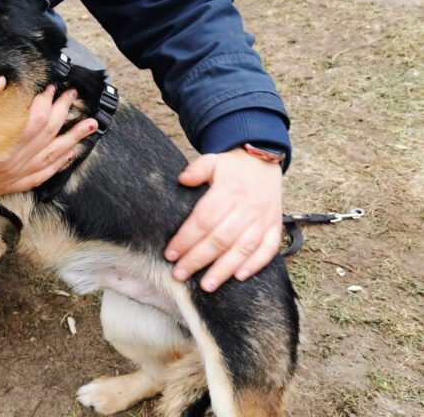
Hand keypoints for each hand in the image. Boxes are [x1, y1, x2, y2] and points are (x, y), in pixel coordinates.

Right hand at [0, 78, 97, 200]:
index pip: (31, 121)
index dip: (45, 102)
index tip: (50, 86)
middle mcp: (8, 162)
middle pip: (46, 135)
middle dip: (62, 113)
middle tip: (71, 94)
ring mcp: (12, 176)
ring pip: (50, 156)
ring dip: (72, 139)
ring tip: (90, 124)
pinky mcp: (10, 185)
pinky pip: (42, 175)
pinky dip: (58, 164)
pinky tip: (70, 154)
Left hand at [165, 148, 283, 291]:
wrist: (263, 160)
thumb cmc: (232, 167)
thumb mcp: (212, 160)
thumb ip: (196, 170)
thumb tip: (182, 180)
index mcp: (230, 191)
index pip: (204, 220)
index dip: (186, 239)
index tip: (171, 254)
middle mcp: (248, 207)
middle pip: (220, 239)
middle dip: (198, 259)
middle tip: (180, 274)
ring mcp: (264, 219)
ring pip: (243, 249)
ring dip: (224, 269)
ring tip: (206, 285)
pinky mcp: (275, 226)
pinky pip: (268, 250)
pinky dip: (255, 264)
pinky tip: (238, 277)